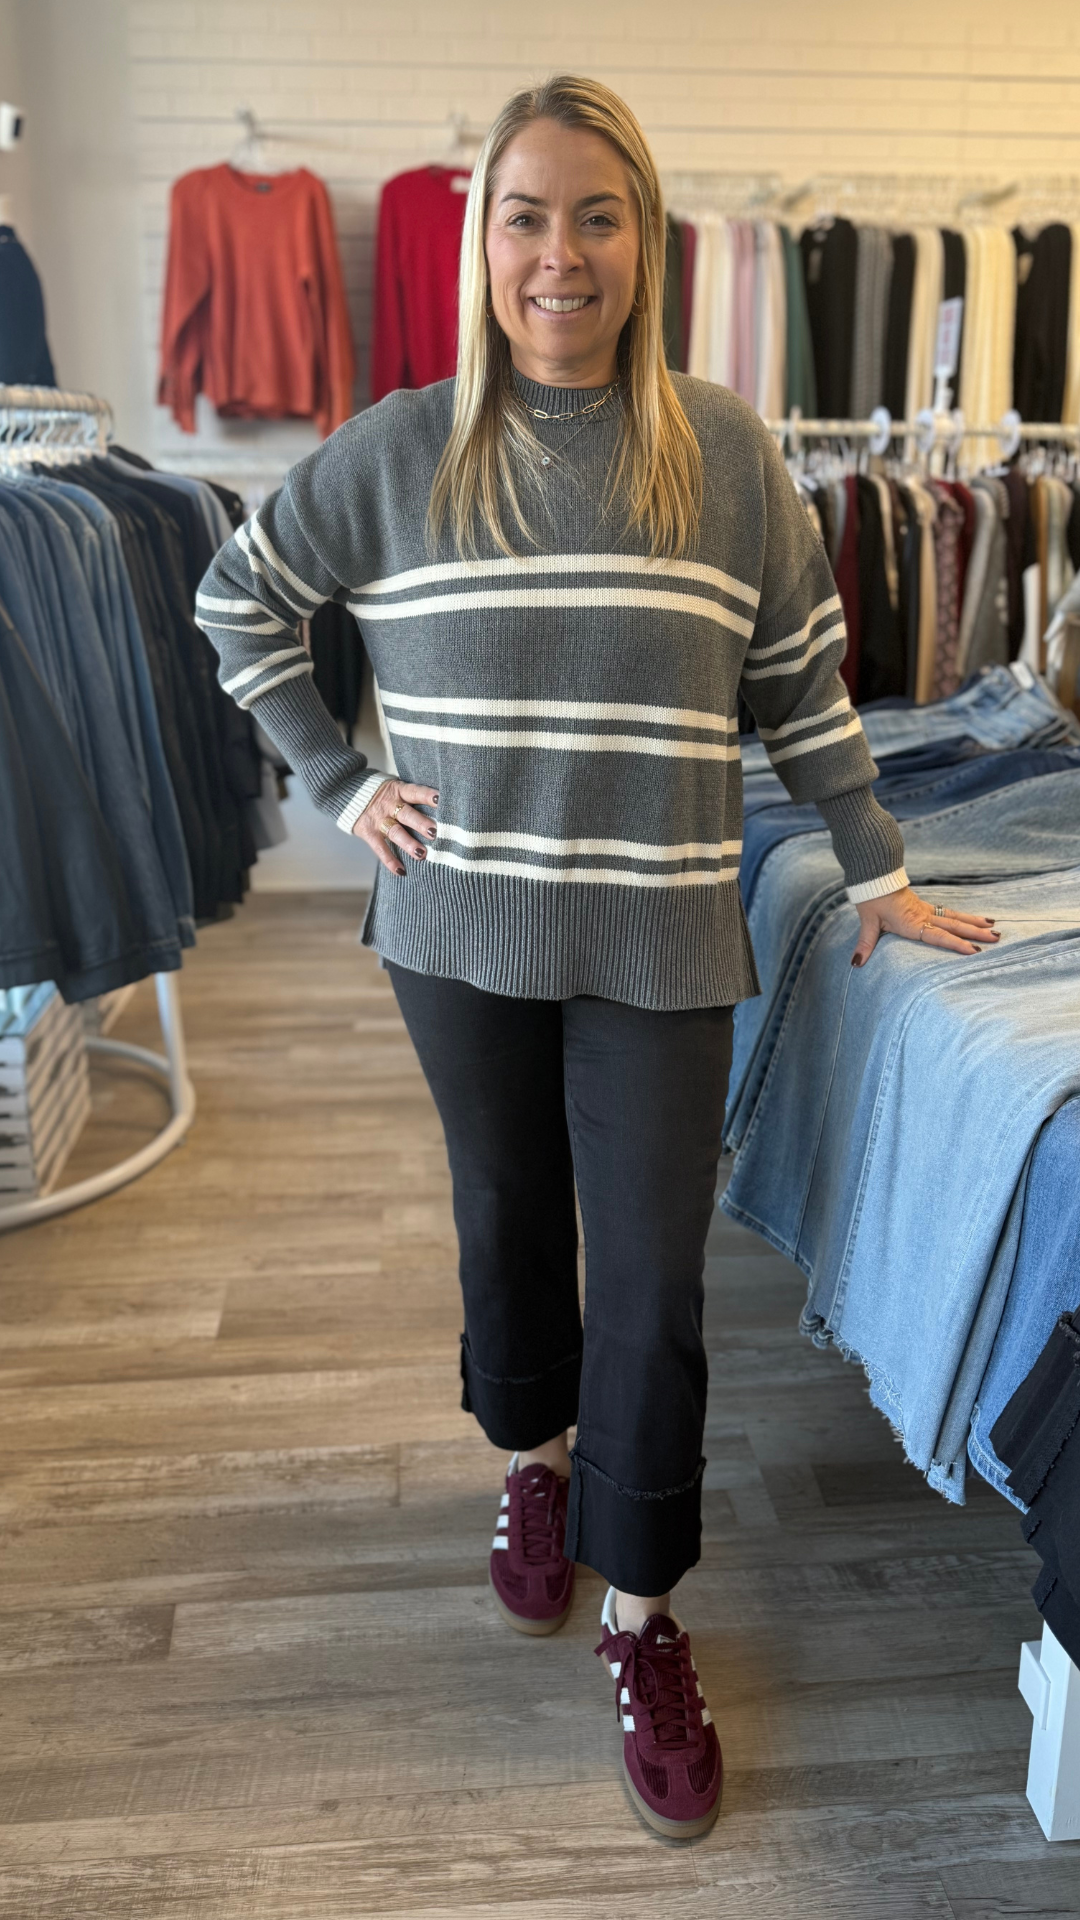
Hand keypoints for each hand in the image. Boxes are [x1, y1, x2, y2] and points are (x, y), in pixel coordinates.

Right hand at [352, 778, 438, 875]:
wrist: (346, 790)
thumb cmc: (380, 791)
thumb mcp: (393, 786)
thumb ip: (410, 794)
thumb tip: (439, 804)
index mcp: (398, 790)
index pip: (415, 792)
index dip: (427, 795)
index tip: (440, 800)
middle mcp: (389, 805)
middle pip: (407, 814)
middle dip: (421, 823)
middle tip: (434, 832)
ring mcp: (379, 819)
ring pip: (396, 832)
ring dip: (409, 843)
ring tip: (422, 854)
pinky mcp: (369, 832)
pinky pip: (380, 848)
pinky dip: (390, 860)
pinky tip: (401, 871)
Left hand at [851, 885, 999, 966]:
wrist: (873, 875)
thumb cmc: (871, 898)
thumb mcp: (867, 921)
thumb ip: (865, 943)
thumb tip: (856, 963)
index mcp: (912, 922)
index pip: (939, 936)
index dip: (956, 944)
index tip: (975, 951)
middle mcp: (924, 916)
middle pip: (954, 925)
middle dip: (976, 933)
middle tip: (997, 938)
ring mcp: (926, 910)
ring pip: (955, 917)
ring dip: (974, 923)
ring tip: (994, 927)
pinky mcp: (924, 906)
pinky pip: (948, 912)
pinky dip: (963, 916)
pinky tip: (975, 919)